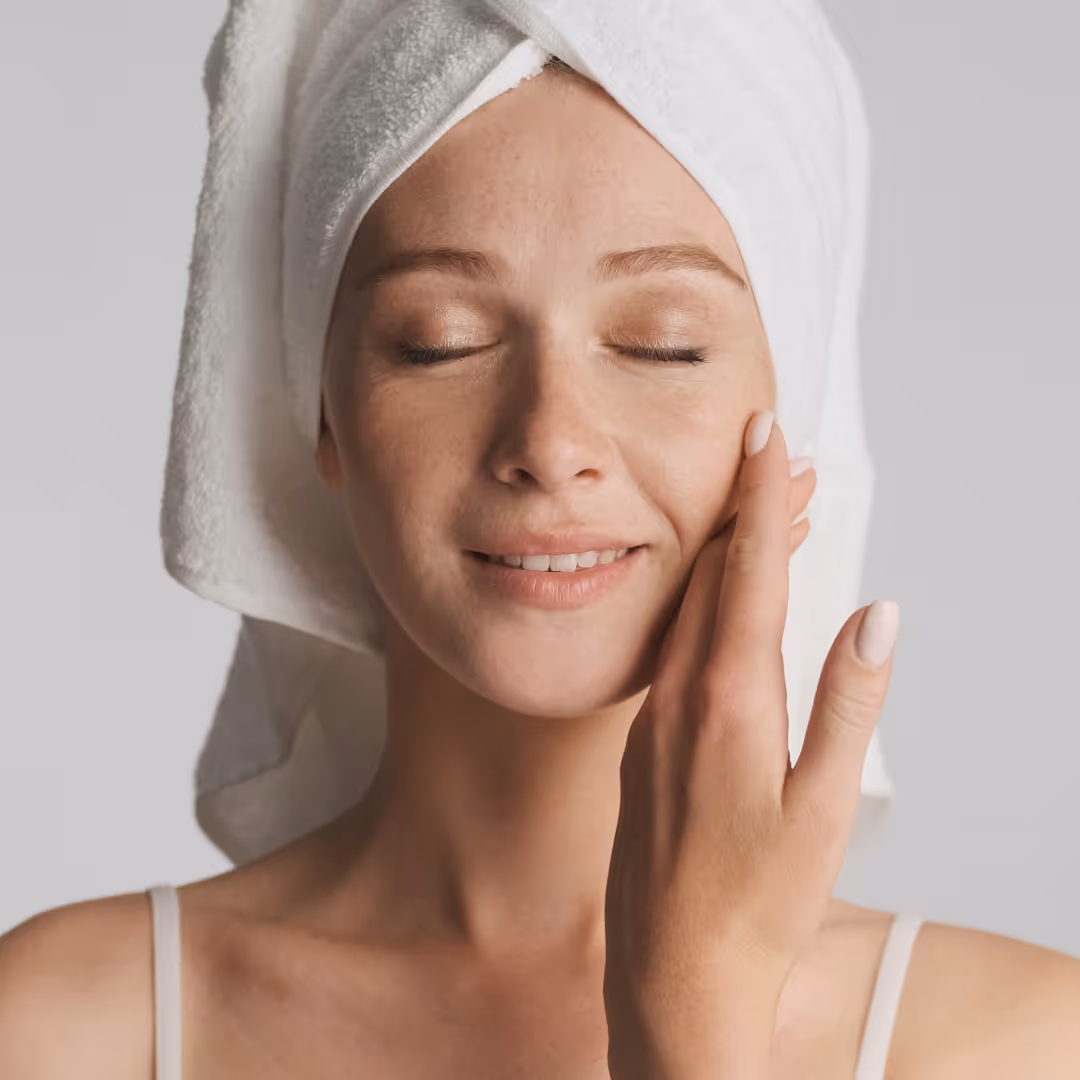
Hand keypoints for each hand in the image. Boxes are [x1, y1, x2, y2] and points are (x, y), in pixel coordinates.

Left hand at [604, 410, 898, 1079]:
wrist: (672, 972)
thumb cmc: (757, 903)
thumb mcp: (824, 808)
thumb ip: (848, 704)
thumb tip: (876, 615)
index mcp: (728, 699)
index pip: (747, 572)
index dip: (758, 495)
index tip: (763, 434)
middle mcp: (679, 695)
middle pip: (715, 575)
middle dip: (747, 507)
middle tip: (777, 452)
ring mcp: (655, 716)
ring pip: (690, 608)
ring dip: (727, 553)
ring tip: (765, 510)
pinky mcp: (644, 740)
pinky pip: (672, 648)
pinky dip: (703, 607)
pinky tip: (721, 600)